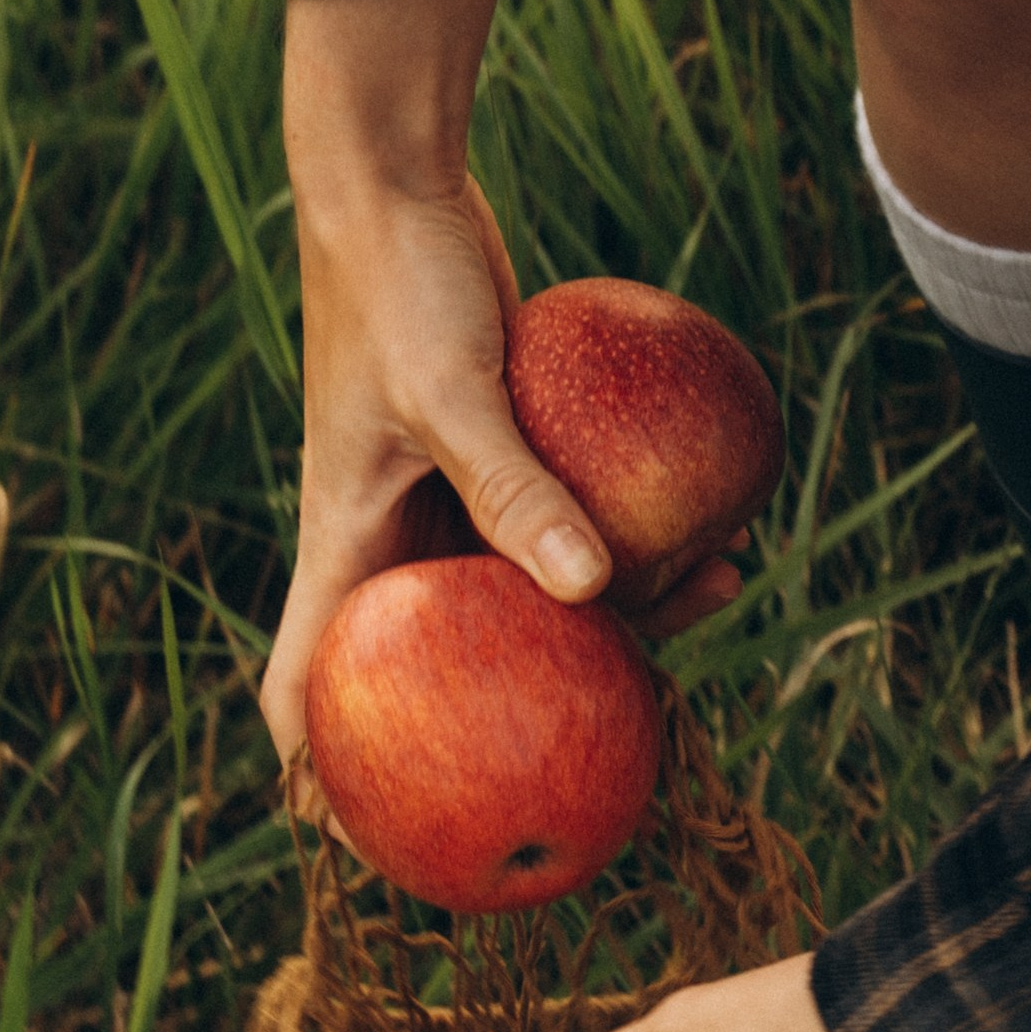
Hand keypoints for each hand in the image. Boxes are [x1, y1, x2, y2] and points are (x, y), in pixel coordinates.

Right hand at [264, 0, 743, 805]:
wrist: (399, 181)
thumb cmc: (399, 281)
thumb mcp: (451, 388)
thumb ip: (515, 488)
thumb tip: (596, 592)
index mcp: (346, 553)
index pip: (307, 695)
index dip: (324, 785)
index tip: (372, 850)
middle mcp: (396, 549)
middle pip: (442, 675)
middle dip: (513, 726)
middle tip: (613, 767)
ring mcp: (451, 510)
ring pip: (528, 605)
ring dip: (616, 622)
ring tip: (720, 599)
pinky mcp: (503, 465)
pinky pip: (572, 532)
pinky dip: (634, 547)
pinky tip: (723, 538)